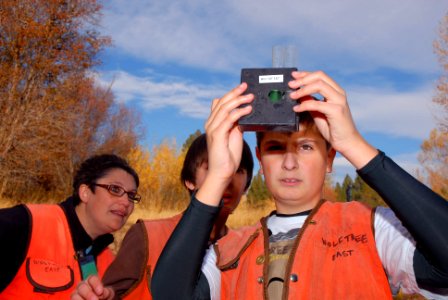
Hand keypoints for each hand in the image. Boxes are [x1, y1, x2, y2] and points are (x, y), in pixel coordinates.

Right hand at [70, 275, 113, 299]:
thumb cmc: (103, 296)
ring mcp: (75, 294)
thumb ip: (106, 292)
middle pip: (82, 286)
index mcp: (91, 280)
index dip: (96, 284)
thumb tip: (102, 294)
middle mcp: (81, 285)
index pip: (92, 279)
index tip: (100, 292)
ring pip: (74, 295)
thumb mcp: (107, 293)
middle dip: (88, 294)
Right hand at [196, 83, 252, 205]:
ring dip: (239, 101)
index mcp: (213, 123)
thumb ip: (235, 124)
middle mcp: (211, 124)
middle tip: (246, 87)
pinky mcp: (217, 135)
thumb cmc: (228, 156)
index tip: (242, 88)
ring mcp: (212, 129)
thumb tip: (242, 113)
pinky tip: (248, 109)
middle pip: (222, 102)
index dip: (230, 94)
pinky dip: (239, 112)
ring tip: (250, 97)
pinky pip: (229, 119)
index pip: (220, 103)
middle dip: (235, 93)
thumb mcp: (234, 136)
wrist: (222, 172)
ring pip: (225, 108)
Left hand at [288, 70, 376, 167]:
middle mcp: (339, 93)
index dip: (305, 74)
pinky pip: (317, 104)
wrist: (346, 141)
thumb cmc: (333, 128)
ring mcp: (339, 101)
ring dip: (303, 89)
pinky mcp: (336, 111)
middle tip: (291, 85)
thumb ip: (310, 102)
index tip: (293, 75)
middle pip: (320, 77)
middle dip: (303, 79)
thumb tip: (298, 93)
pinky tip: (297, 109)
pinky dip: (304, 105)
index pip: (320, 76)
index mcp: (335, 91)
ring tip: (292, 96)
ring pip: (319, 85)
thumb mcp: (317, 112)